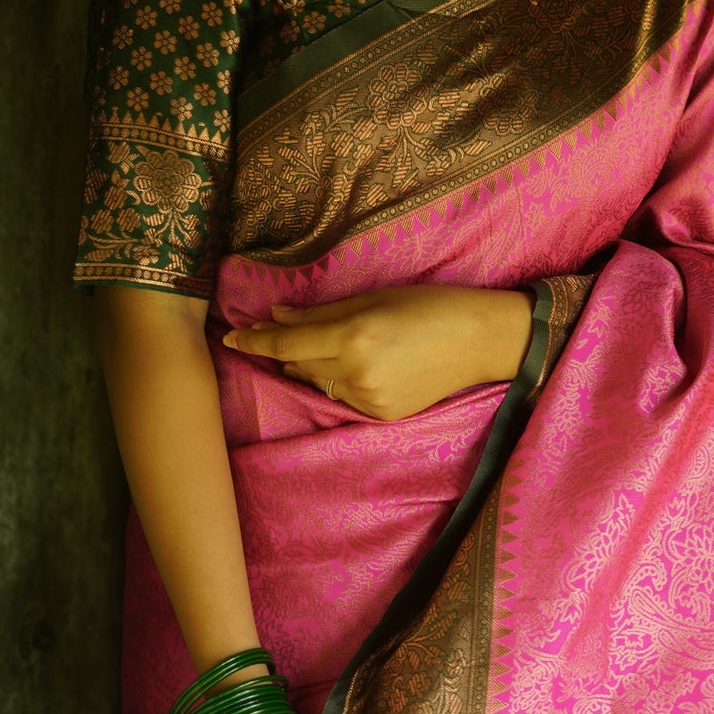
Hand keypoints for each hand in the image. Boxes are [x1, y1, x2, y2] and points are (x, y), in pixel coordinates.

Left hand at [222, 284, 532, 420]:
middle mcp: (357, 373)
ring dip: (313, 366)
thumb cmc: (431, 306)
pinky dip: (341, 381)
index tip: (232, 336)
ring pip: (319, 384)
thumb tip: (278, 316)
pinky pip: (344, 397)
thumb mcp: (374, 298)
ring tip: (333, 346)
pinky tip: (361, 365)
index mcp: (354, 336)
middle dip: (285, 350)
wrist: (482, 341)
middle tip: (279, 331)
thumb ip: (322, 312)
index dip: (256, 339)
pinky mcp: (383, 414)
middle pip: (298, 365)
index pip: (286, 343)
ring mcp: (370, 399)